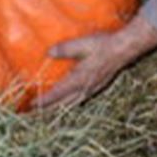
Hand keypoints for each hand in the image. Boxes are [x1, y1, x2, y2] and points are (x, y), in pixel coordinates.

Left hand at [33, 16, 156, 109]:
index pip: (57, 94)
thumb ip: (65, 49)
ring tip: (49, 109)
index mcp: (79, 80)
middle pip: (63, 104)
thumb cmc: (103, 46)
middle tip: (35, 111)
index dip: (43, 100)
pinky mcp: (97, 86)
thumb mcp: (82, 44)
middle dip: (48, 108)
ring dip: (59, 107)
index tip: (31, 105)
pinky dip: (69, 103)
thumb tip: (49, 53)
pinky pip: (80, 99)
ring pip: (72, 104)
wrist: (124, 49)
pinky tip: (68, 99)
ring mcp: (92, 89)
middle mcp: (84, 88)